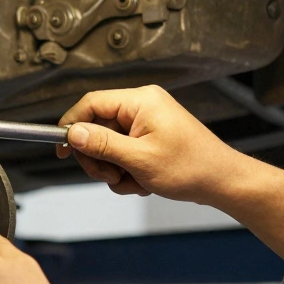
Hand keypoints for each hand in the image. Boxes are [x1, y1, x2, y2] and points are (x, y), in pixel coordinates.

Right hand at [58, 85, 244, 203]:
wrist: (221, 181)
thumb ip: (102, 144)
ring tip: (134, 181)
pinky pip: (123, 153)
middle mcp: (142, 106)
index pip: (91, 104)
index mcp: (140, 101)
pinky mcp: (149, 138)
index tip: (62, 149)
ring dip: (114, 169)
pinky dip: (127, 171)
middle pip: (97, 127)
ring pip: (108, 145)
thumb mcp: (139, 159)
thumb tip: (73, 133)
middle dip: (99, 157)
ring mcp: (146, 123)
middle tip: (109, 176)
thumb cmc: (191, 167)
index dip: (72, 125)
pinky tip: (142, 182)